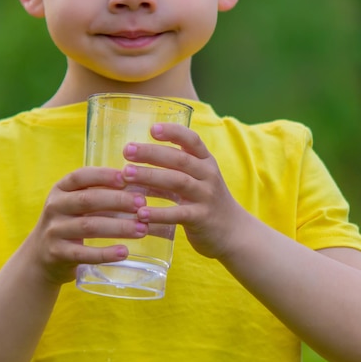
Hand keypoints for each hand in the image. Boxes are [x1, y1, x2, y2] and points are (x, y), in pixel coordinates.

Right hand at [24, 166, 147, 284]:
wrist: (40, 256)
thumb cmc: (69, 224)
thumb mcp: (75, 204)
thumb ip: (98, 194)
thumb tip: (136, 187)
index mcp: (60, 190)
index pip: (80, 176)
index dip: (103, 175)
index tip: (126, 177)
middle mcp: (54, 207)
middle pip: (87, 200)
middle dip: (117, 201)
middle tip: (142, 204)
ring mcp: (54, 231)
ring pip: (88, 226)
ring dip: (118, 227)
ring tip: (142, 229)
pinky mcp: (57, 254)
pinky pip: (84, 253)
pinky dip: (105, 253)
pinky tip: (124, 252)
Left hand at [121, 123, 243, 259]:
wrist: (234, 233)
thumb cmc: (205, 202)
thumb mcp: (196, 180)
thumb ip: (173, 168)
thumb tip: (133, 160)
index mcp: (206, 162)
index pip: (192, 140)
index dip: (173, 132)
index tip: (152, 129)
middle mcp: (208, 175)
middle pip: (180, 159)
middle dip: (152, 153)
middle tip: (127, 150)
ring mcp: (206, 197)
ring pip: (178, 182)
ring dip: (150, 176)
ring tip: (126, 174)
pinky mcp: (201, 218)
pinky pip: (178, 214)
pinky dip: (158, 213)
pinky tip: (140, 214)